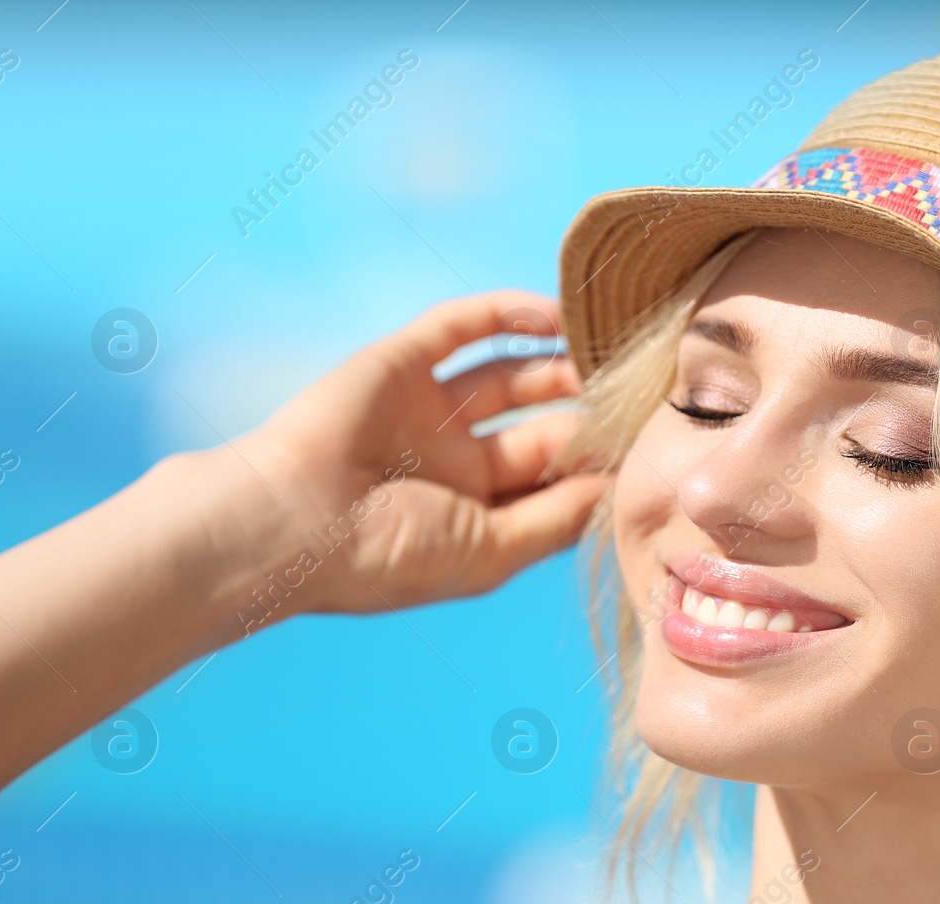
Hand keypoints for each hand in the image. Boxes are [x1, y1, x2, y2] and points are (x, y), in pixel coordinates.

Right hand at [226, 290, 610, 617]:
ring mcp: (426, 410)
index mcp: (474, 513)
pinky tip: (555, 312)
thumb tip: (615, 488)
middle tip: (643, 388)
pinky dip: (507, 313)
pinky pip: (461, 327)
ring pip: (509, 373)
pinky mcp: (400, 363)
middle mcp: (454, 460)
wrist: (288, 523)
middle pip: (539, 424)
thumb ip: (553, 521)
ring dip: (560, 360)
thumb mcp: (486, 554)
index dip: (598, 462)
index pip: (552, 481)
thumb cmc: (387, 555)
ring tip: (611, 345)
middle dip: (588, 409)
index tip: (652, 442)